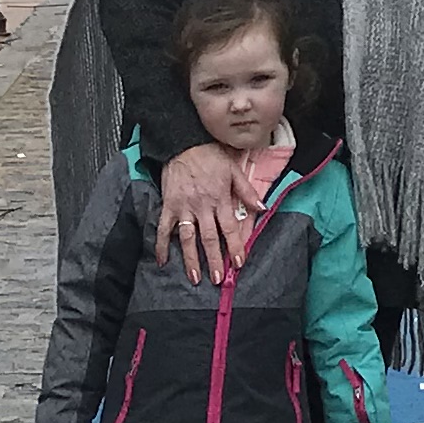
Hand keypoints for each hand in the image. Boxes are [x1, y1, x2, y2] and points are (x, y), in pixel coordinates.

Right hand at [156, 141, 252, 278]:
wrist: (184, 143)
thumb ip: (247, 191)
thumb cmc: (210, 155)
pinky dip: (161, 245)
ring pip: (187, 238)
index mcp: (219, 199)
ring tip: (195, 277)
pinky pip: (163, 228)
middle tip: (217, 279)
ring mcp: (183, 207)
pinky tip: (162, 261)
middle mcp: (201, 206)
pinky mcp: (168, 205)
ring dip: (191, 259)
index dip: (234, 247)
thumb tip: (262, 208)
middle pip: (209, 238)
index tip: (238, 263)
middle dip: (214, 260)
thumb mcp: (234, 170)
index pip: (229, 228)